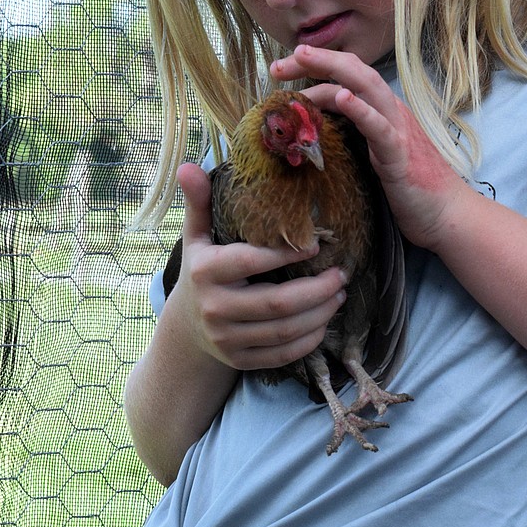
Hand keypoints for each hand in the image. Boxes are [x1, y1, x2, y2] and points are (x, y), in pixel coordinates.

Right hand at [168, 161, 348, 372]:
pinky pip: (283, 355)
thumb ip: (199, 203)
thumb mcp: (197, 237)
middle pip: (278, 303)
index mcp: (206, 272)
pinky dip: (310, 340)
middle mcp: (215, 308)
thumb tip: (188, 165)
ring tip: (339, 294)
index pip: (252, 262)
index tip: (318, 244)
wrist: (186, 328)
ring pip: (285, 331)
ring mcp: (227, 339)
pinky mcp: (240, 361)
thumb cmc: (201, 271)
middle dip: (317, 290)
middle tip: (341, 274)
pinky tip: (325, 321)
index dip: (288, 254)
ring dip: (320, 314)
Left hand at [271, 45, 470, 251]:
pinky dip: (360, 109)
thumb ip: (356, 137)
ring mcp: (398, 130)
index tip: (283, 71)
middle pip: (354, 70)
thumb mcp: (377, 155)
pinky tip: (341, 97)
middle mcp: (392, 111)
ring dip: (332, 69)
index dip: (316, 67)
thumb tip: (318, 130)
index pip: (348, 77)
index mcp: (384, 111)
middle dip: (316, 60)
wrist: (449, 214)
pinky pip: (379, 127)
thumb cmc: (412, 188)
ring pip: (366, 86)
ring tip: (303, 57)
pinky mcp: (400, 155)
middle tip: (278, 64)